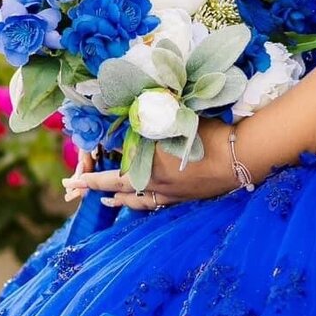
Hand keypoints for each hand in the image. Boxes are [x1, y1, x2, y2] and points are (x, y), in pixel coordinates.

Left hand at [61, 118, 246, 211]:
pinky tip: (145, 201)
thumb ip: (152, 117)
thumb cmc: (208, 134)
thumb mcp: (175, 119)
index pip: (113, 171)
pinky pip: (159, 204)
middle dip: (98, 188)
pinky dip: (146, 203)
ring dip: (122, 200)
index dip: (92, 176)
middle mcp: (156, 184)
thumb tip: (134, 111)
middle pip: (121, 188)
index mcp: (149, 166)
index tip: (75, 179)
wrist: (240, 157)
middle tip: (80, 189)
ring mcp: (172, 194)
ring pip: (139, 201)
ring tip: (110, 200)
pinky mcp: (188, 198)